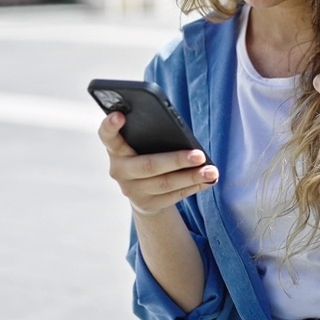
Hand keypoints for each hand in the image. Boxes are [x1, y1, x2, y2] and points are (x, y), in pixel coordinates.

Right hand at [98, 112, 217, 215]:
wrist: (142, 192)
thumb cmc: (147, 155)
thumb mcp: (143, 145)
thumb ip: (152, 136)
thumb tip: (184, 138)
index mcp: (116, 148)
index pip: (107, 135)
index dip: (110, 125)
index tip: (120, 114)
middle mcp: (119, 170)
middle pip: (148, 165)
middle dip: (176, 160)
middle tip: (200, 155)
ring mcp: (132, 190)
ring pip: (165, 183)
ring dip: (192, 177)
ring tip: (212, 171)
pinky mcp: (147, 205)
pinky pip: (174, 195)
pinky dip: (194, 186)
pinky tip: (208, 180)